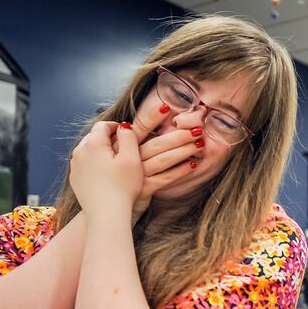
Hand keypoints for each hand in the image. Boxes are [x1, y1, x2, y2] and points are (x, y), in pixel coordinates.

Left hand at [69, 121, 141, 217]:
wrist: (106, 215)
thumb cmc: (123, 188)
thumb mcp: (132, 159)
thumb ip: (129, 137)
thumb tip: (124, 126)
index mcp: (93, 144)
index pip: (102, 125)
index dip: (116, 126)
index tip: (127, 133)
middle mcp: (79, 152)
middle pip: (93, 137)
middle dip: (107, 138)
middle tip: (123, 147)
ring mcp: (75, 166)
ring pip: (88, 150)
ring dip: (100, 151)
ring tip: (115, 161)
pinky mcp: (75, 179)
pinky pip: (84, 164)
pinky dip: (94, 164)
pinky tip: (106, 174)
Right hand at [115, 103, 203, 223]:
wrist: (108, 200)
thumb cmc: (118, 173)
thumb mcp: (123, 152)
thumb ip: (135, 138)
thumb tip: (155, 123)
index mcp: (124, 144)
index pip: (139, 126)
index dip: (152, 116)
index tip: (167, 107)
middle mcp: (129, 157)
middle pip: (156, 144)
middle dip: (178, 135)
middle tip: (197, 129)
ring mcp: (136, 174)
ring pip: (163, 160)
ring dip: (183, 151)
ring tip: (199, 144)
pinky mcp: (142, 188)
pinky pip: (164, 178)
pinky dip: (179, 171)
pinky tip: (193, 164)